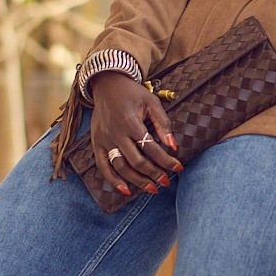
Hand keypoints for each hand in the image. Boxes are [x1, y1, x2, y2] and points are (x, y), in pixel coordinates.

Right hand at [89, 73, 181, 196]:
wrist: (107, 84)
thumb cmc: (132, 93)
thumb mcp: (151, 101)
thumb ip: (163, 123)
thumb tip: (173, 145)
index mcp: (129, 121)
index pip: (150, 147)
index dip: (166, 160)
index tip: (179, 168)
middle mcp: (115, 133)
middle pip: (136, 161)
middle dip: (154, 174)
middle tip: (166, 182)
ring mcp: (104, 140)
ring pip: (120, 167)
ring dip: (137, 181)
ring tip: (153, 189)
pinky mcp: (97, 144)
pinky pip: (103, 166)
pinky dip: (113, 180)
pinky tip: (126, 190)